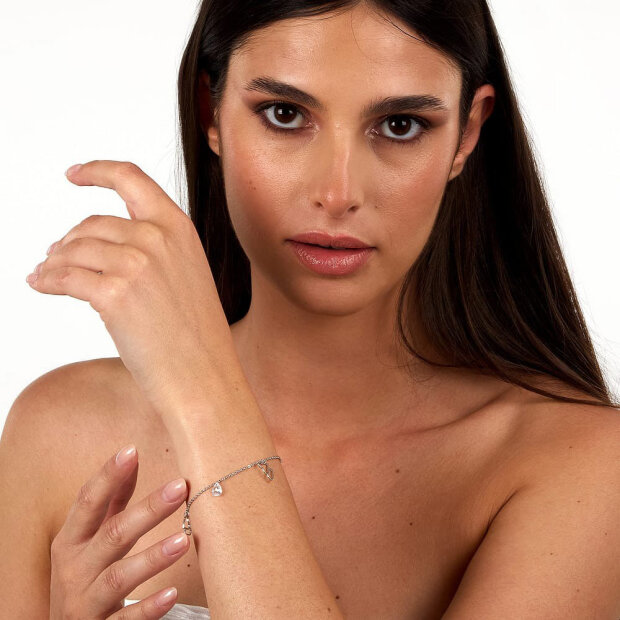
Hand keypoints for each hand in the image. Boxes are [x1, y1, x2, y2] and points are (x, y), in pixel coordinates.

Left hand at [26, 160, 239, 414]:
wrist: (205, 377)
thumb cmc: (198, 336)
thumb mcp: (187, 275)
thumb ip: (155, 249)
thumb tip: (98, 242)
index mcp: (180, 228)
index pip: (131, 179)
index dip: (98, 171)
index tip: (74, 174)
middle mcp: (159, 238)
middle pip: (93, 222)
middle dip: (69, 239)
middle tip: (57, 255)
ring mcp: (137, 264)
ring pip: (74, 249)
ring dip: (53, 261)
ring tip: (46, 273)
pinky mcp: (114, 295)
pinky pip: (63, 277)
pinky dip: (46, 279)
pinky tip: (40, 284)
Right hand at [50, 444, 189, 618]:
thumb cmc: (83, 575)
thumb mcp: (87, 539)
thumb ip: (111, 501)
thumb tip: (132, 454)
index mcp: (71, 541)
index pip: (88, 502)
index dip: (108, 476)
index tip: (132, 450)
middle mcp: (75, 569)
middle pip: (112, 535)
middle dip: (147, 509)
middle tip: (180, 487)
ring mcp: (86, 602)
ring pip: (120, 577)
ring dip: (152, 557)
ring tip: (184, 540)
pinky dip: (148, 607)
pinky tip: (171, 594)